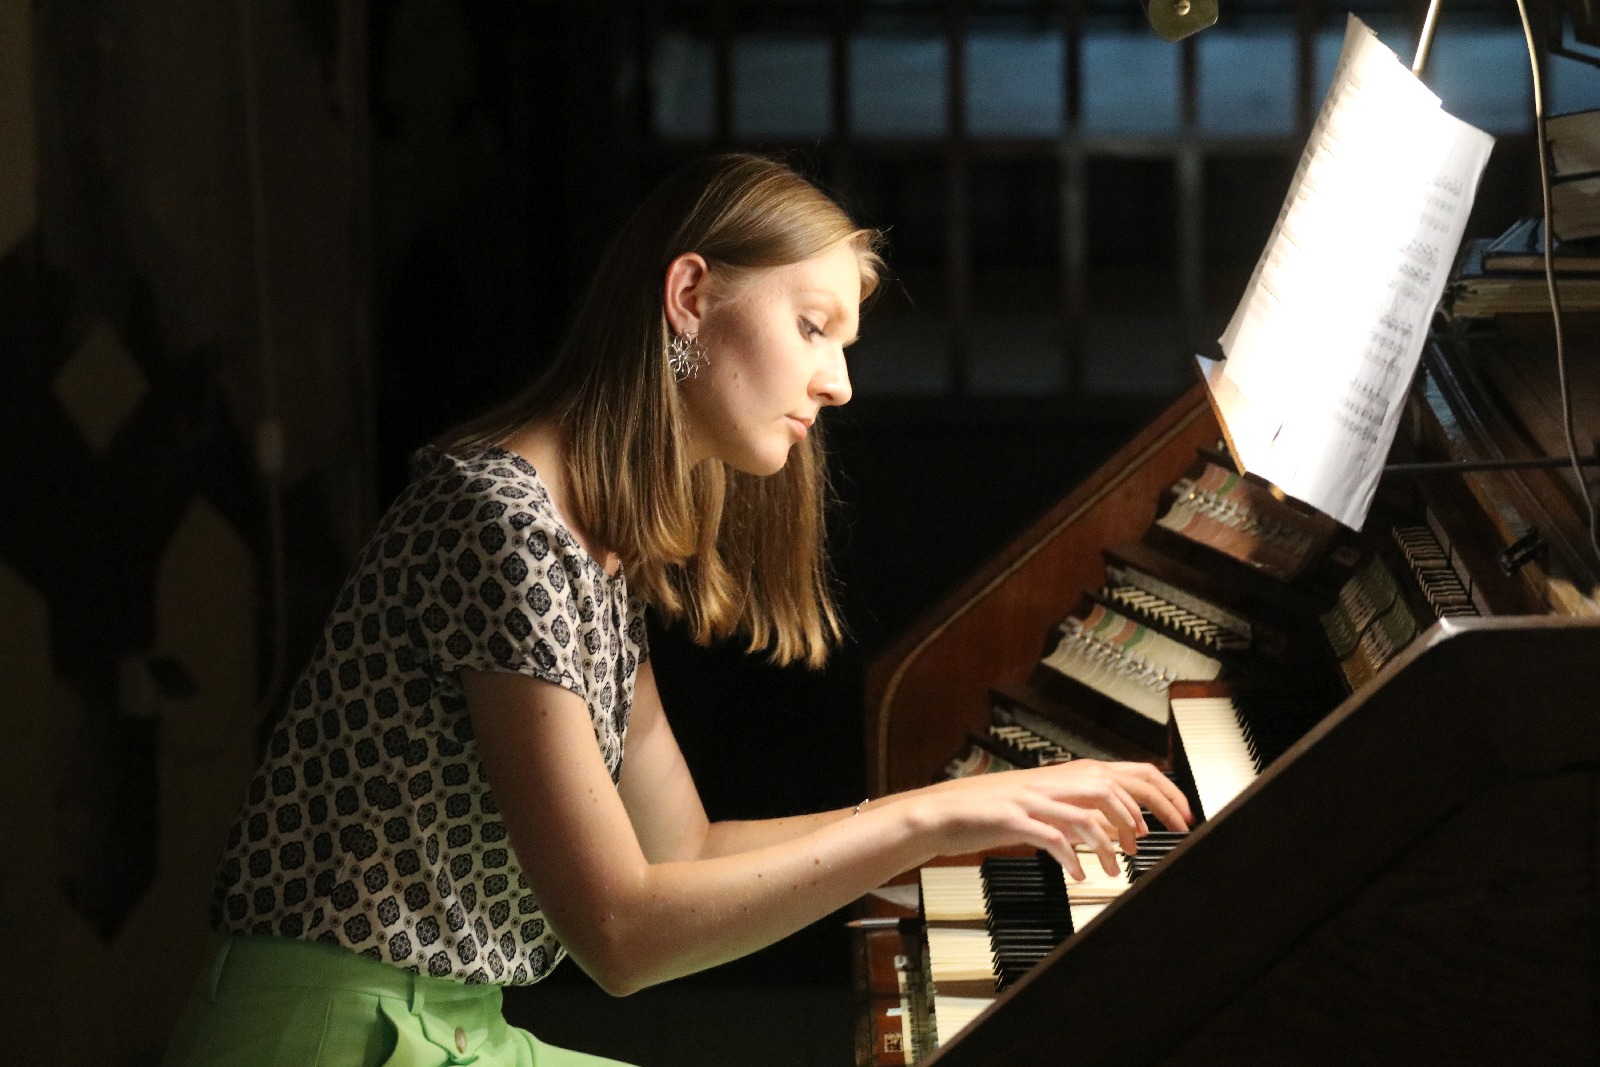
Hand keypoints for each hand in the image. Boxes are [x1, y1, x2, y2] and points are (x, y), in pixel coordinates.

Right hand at [902, 760, 1191, 881]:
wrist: (943, 812)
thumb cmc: (992, 811)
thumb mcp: (1044, 804)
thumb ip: (1079, 809)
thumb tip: (1117, 824)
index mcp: (1066, 775)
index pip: (1129, 772)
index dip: (1162, 793)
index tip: (1182, 818)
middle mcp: (1055, 782)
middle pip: (1117, 786)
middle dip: (1150, 813)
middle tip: (1163, 841)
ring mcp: (1034, 798)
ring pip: (1088, 811)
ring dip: (1109, 843)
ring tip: (1116, 869)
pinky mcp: (1013, 818)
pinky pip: (1051, 836)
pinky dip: (1070, 857)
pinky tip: (1077, 875)